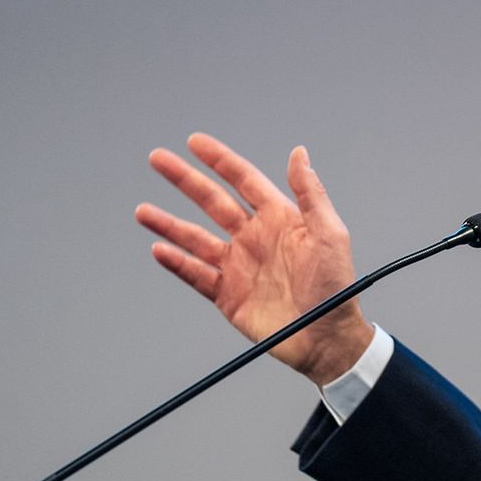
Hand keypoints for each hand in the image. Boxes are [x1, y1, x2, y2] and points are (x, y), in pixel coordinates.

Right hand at [136, 132, 375, 384]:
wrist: (327, 338)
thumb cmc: (337, 286)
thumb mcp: (330, 234)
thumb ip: (311, 194)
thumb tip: (299, 153)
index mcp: (279, 218)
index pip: (243, 180)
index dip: (220, 160)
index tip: (194, 142)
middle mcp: (254, 237)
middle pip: (212, 202)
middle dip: (185, 180)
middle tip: (157, 159)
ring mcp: (239, 266)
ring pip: (195, 238)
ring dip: (169, 224)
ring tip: (143, 211)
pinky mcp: (228, 295)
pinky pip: (196, 274)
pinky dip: (177, 262)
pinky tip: (160, 249)